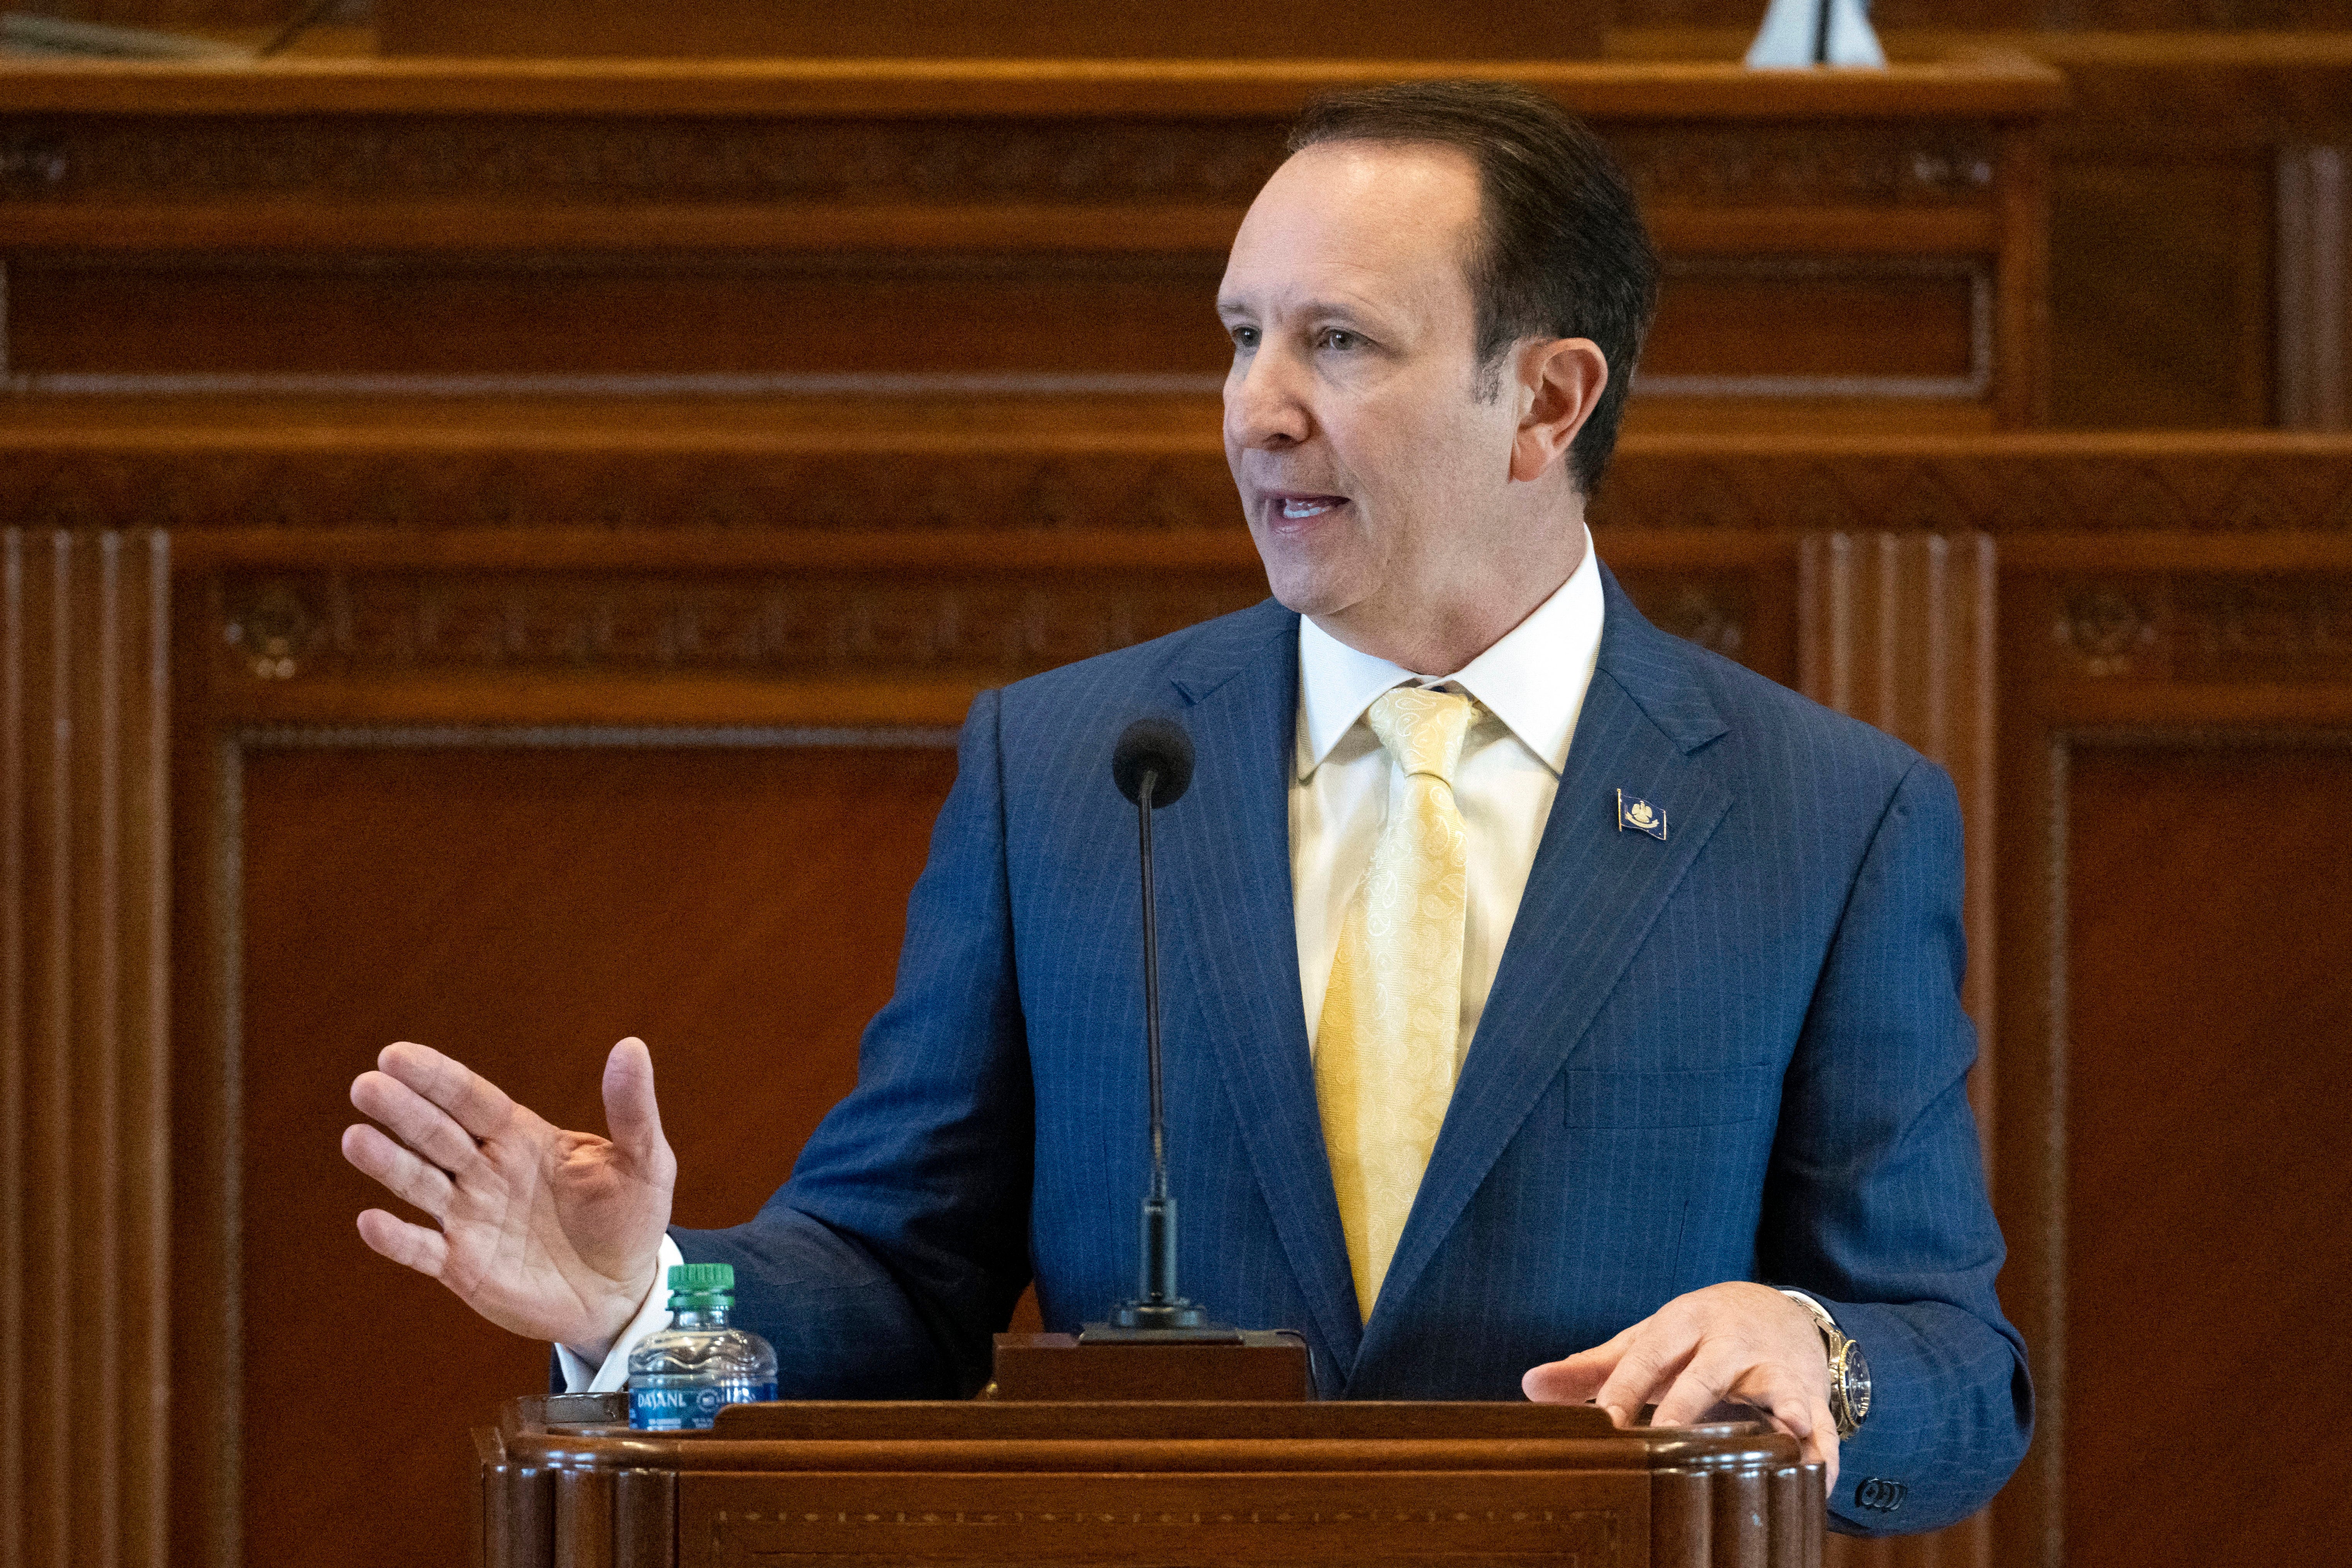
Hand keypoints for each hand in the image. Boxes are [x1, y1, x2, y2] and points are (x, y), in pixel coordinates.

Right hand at [342, 1037, 675, 1361]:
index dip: (435, 1077)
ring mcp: (469, 1218)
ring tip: (355, 1138)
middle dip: (401, 1110)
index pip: (471, 1098)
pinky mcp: (462, 1266)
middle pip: (436, 1133)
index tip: (396, 1055)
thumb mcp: (644, 1160)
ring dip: (388, 1163)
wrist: (623, 1291)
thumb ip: (632, 1108)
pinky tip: (371, 1221)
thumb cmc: (631, 1218)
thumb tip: (632, 1045)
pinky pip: (422, 1249)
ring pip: (420, 1184)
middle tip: (365, 1086)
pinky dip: (396, 1239)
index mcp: (521, 1137)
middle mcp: (486, 1171)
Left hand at [1521, 1281, 1840, 1490]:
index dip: (1623, 1388)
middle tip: (1664, 1437)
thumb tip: (1527, 1385)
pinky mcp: (1810, 1393)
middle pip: (1707, 1370)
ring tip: (1791, 1428)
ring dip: (1786, 1406)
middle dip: (1687, 1402)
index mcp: (1684, 1322)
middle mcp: (1730, 1341)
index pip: (1648, 1355)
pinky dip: (1822, 1449)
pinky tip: (1817, 1476)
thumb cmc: (1695, 1336)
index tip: (1602, 1423)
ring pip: (1779, 1386)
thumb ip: (1591, 1368)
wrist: (1778, 1311)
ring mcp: (1774, 1366)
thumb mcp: (1646, 1341)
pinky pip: (1822, 1423)